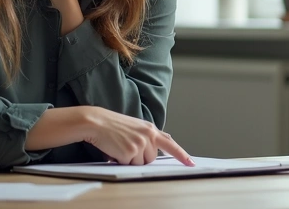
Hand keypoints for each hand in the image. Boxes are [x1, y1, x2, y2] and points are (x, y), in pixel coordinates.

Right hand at [77, 107, 194, 165]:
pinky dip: (121, 161)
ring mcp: (140, 144)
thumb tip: (161, 146)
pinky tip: (115, 150)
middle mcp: (148, 136)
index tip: (191, 163)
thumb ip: (150, 136)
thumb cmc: (113, 125)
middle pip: (151, 159)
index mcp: (151, 129)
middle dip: (140, 157)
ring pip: (140, 164)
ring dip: (130, 160)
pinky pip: (129, 165)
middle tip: (126, 145)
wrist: (97, 122)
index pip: (170, 144)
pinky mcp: (130, 152)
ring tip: (120, 146)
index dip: (181, 155)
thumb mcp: (137, 127)